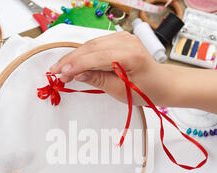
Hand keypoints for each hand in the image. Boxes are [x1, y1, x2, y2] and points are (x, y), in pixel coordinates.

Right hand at [49, 31, 165, 105]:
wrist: (161, 83)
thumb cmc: (146, 90)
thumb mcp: (120, 91)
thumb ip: (98, 80)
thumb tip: (77, 74)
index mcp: (130, 55)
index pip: (96, 57)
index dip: (76, 65)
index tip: (60, 74)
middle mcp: (127, 41)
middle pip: (91, 48)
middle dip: (71, 61)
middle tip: (54, 72)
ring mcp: (124, 37)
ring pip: (91, 44)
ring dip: (74, 56)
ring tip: (60, 69)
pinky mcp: (120, 38)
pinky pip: (96, 44)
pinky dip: (84, 53)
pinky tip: (73, 62)